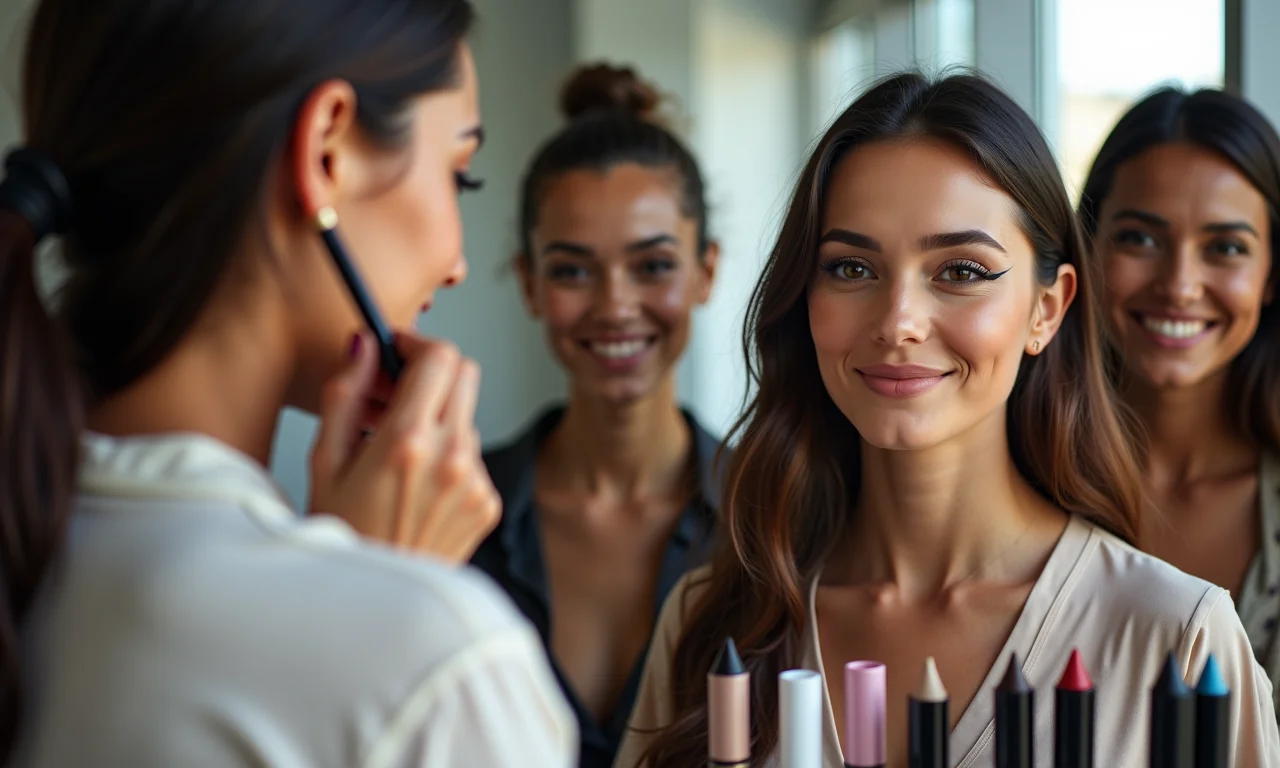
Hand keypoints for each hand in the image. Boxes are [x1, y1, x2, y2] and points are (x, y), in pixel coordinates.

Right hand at [307, 331, 500, 563]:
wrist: (373, 608)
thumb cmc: (341, 537)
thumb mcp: (324, 463)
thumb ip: (345, 395)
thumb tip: (365, 345)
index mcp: (409, 441)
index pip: (440, 356)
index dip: (418, 345)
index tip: (399, 352)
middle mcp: (452, 457)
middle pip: (465, 375)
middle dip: (434, 373)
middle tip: (400, 392)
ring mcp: (476, 482)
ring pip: (467, 418)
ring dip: (440, 420)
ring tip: (399, 456)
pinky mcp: (488, 504)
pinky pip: (474, 459)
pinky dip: (450, 460)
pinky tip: (418, 490)